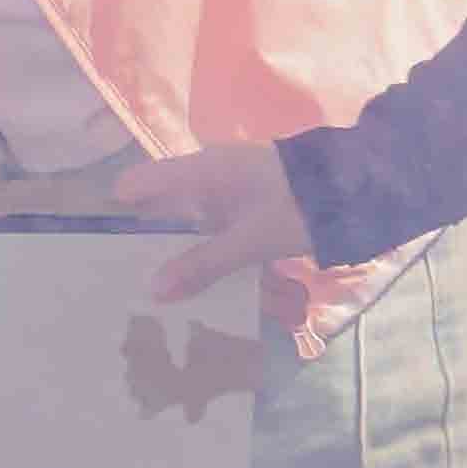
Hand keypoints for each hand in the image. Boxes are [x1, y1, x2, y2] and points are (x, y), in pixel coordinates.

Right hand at [114, 141, 312, 300]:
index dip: (117, 211)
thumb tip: (152, 292)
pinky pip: (221, 231)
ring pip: (195, 225)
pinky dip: (215, 256)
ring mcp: (233, 190)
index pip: (140, 182)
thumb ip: (202, 264)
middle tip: (134, 283)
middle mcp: (210, 176)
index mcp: (200, 171)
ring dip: (188, 257)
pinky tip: (217, 286)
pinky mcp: (254, 206)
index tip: (103, 248)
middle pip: (166, 209)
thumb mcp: (251, 240)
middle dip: (152, 245)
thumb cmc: (298, 205)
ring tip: (174, 297)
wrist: (363, 188)